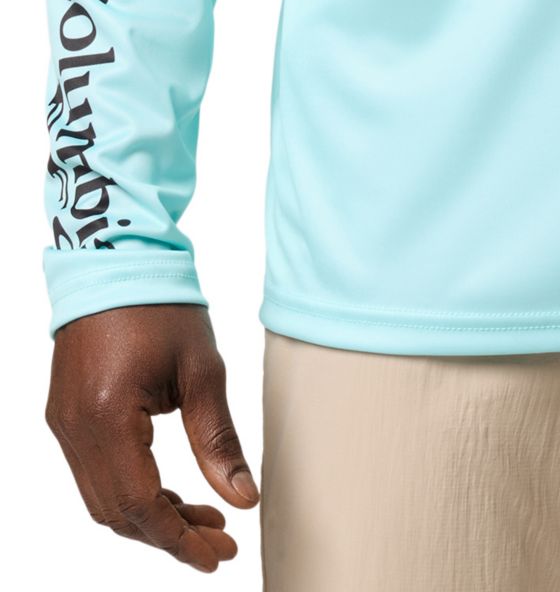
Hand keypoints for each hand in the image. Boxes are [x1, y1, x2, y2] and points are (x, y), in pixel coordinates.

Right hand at [46, 303, 257, 570]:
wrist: (115, 255)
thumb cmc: (162, 303)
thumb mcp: (202, 370)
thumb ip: (219, 441)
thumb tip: (243, 500)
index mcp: (109, 417)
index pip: (142, 506)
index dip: (180, 540)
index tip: (218, 556)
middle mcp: (75, 429)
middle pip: (118, 513)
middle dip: (169, 534)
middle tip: (218, 541)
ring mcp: (64, 424)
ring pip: (104, 500)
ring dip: (151, 516)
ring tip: (203, 516)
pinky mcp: (65, 415)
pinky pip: (94, 474)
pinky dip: (132, 490)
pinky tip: (170, 489)